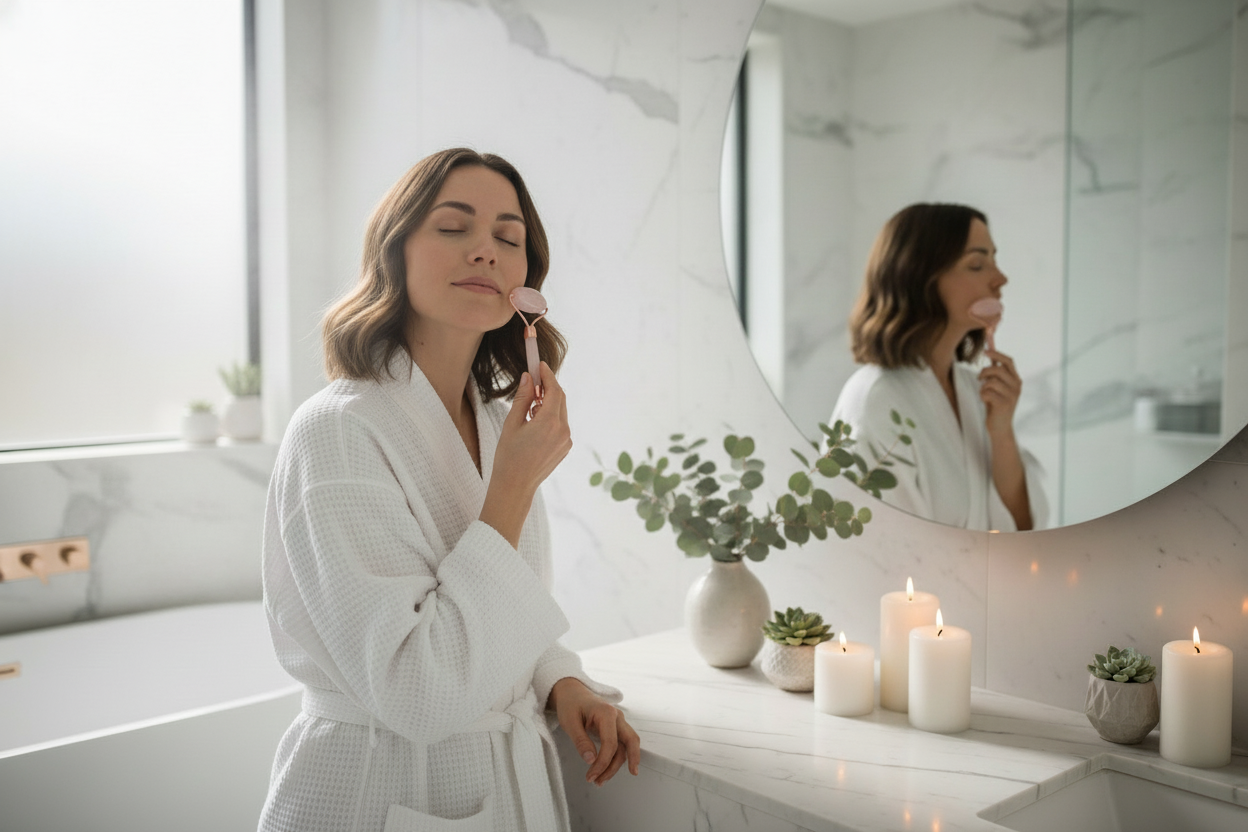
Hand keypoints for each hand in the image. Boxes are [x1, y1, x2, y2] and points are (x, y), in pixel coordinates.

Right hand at [479, 363, 570, 546]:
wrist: (515, 487)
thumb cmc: (508, 456)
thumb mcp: (512, 423)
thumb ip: (523, 398)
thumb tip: (528, 377)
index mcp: (549, 422)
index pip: (554, 390)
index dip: (547, 375)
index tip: (540, 364)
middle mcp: (563, 431)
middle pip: (560, 399)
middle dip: (548, 388)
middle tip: (533, 382)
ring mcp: (566, 441)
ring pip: (560, 412)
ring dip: (548, 404)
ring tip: (528, 410)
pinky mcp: (565, 448)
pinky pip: (560, 425)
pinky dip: (550, 418)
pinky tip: (534, 424)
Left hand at [549, 677, 640, 785]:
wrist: (571, 693)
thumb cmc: (570, 704)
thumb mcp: (570, 722)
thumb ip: (581, 741)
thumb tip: (591, 760)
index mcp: (606, 713)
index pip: (611, 743)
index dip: (603, 762)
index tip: (591, 776)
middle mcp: (617, 716)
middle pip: (630, 742)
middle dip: (627, 762)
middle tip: (620, 777)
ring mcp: (618, 722)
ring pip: (626, 746)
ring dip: (616, 765)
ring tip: (600, 780)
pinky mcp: (615, 728)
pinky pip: (621, 744)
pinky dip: (616, 758)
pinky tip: (606, 770)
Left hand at [978, 349, 1021, 438]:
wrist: (1000, 427)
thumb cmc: (996, 404)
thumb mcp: (998, 387)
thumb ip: (995, 373)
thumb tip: (990, 354)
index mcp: (1016, 380)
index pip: (1009, 361)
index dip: (996, 354)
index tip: (985, 351)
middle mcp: (1017, 386)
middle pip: (998, 369)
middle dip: (984, 372)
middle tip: (979, 378)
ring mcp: (1012, 396)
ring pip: (991, 381)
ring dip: (983, 386)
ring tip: (984, 393)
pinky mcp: (1004, 404)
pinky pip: (987, 392)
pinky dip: (982, 395)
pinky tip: (985, 401)